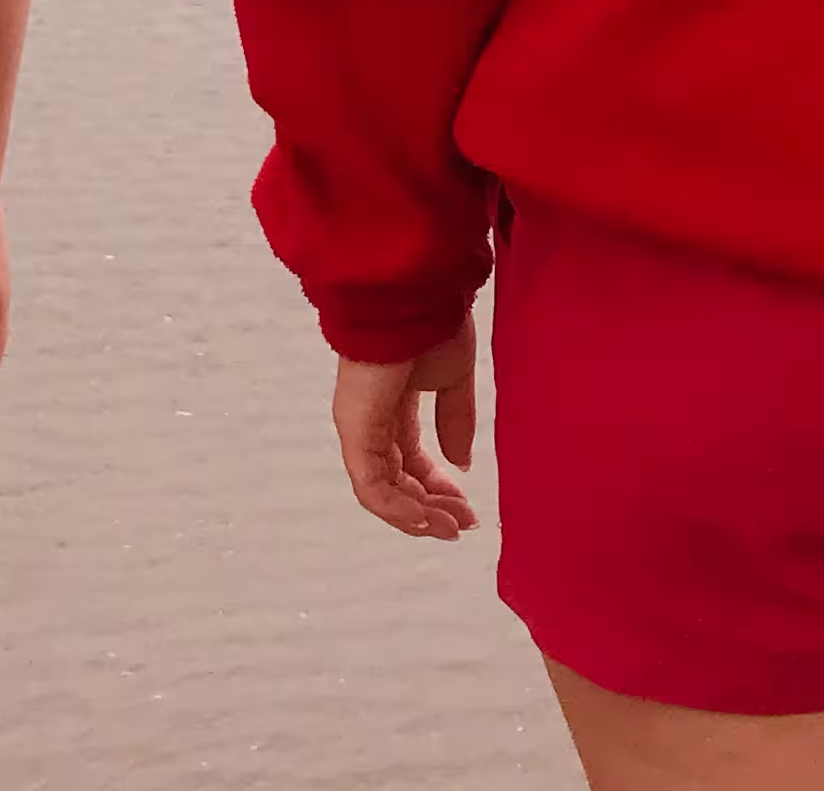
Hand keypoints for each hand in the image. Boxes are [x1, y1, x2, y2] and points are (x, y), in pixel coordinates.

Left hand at [332, 326, 478, 539]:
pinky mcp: (356, 429)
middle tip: (462, 524)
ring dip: (417, 515)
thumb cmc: (432, 321)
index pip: (412, 459)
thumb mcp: (454, 379)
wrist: (415, 295)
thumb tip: (460, 461)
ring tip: (449, 528)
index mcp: (394, 403)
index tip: (467, 508)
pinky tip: (426, 521)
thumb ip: (456, 421)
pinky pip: (372, 485)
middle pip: (398, 479)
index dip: (438, 487)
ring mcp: (361, 426)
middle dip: (431, 507)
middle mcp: (373, 418)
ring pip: (383, 490)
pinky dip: (398, 509)